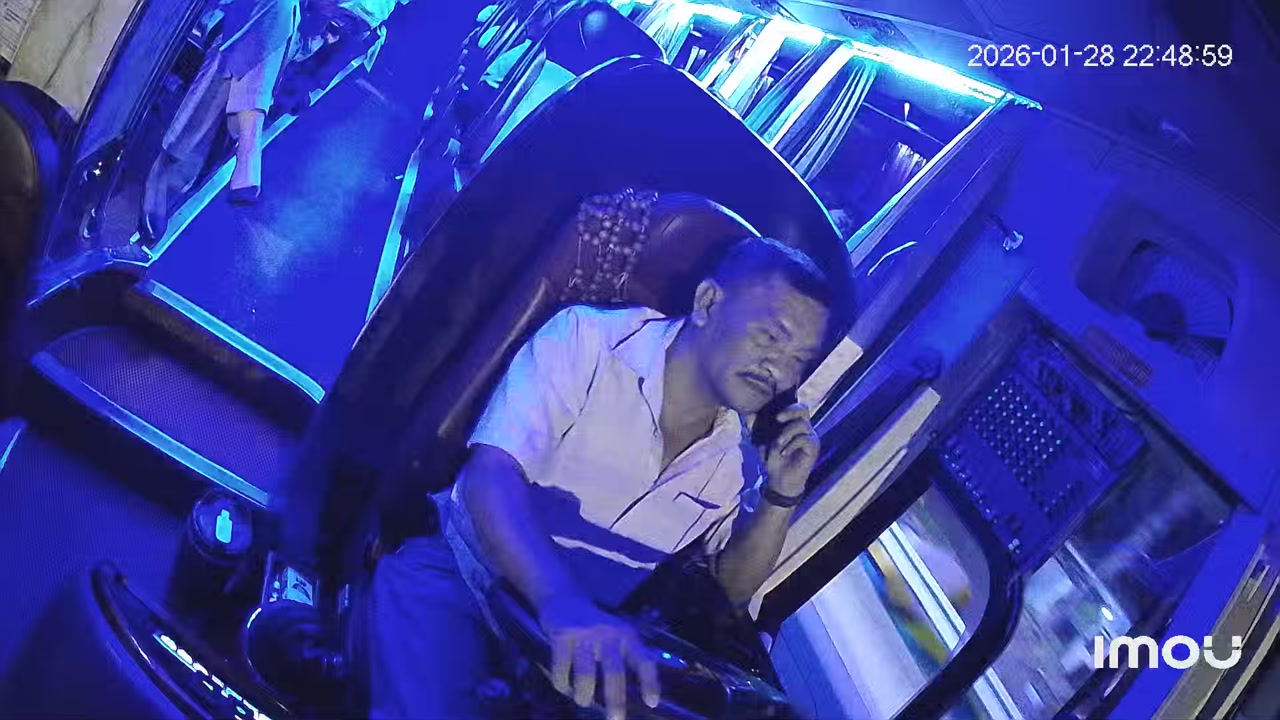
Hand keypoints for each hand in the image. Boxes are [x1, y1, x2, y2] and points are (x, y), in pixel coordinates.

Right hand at [538, 593, 660, 719]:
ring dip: (584, 694)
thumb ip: (626, 656)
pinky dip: (562, 685)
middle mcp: (608, 633)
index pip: (643, 660)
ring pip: (586, 674)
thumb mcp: (616, 634)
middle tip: (615, 719)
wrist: (564, 597)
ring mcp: (583, 634)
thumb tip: (637, 695)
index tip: (651, 703)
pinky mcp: (561, 636)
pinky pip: (561, 670)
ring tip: (583, 701)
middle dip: (615, 699)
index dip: (649, 682)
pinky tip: (564, 687)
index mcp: (626, 635)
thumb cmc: (595, 625)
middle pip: (614, 671)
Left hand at [760, 403, 818, 496]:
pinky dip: (791, 445)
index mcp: (792, 423)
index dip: (788, 406)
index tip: (775, 415)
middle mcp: (803, 428)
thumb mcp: (762, 441)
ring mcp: (810, 437)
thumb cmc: (772, 459)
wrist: (779, 479)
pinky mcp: (813, 448)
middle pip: (803, 409)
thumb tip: (748, 413)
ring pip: (802, 425)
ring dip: (786, 433)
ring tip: (778, 445)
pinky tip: (784, 453)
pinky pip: (804, 439)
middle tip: (778, 418)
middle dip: (790, 411)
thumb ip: (757, 427)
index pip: (796, 407)